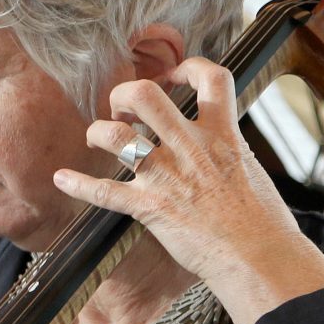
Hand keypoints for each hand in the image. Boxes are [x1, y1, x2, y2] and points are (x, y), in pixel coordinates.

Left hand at [50, 58, 323, 323]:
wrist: (258, 257)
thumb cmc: (262, 221)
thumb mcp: (250, 169)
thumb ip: (227, 150)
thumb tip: (217, 145)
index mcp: (223, 135)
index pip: (212, 78)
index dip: (189, 67)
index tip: (173, 75)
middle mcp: (191, 147)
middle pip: (146, 95)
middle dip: (124, 94)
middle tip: (123, 110)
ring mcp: (167, 176)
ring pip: (116, 136)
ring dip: (98, 132)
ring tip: (98, 138)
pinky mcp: (150, 207)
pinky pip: (102, 192)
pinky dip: (76, 184)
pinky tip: (61, 179)